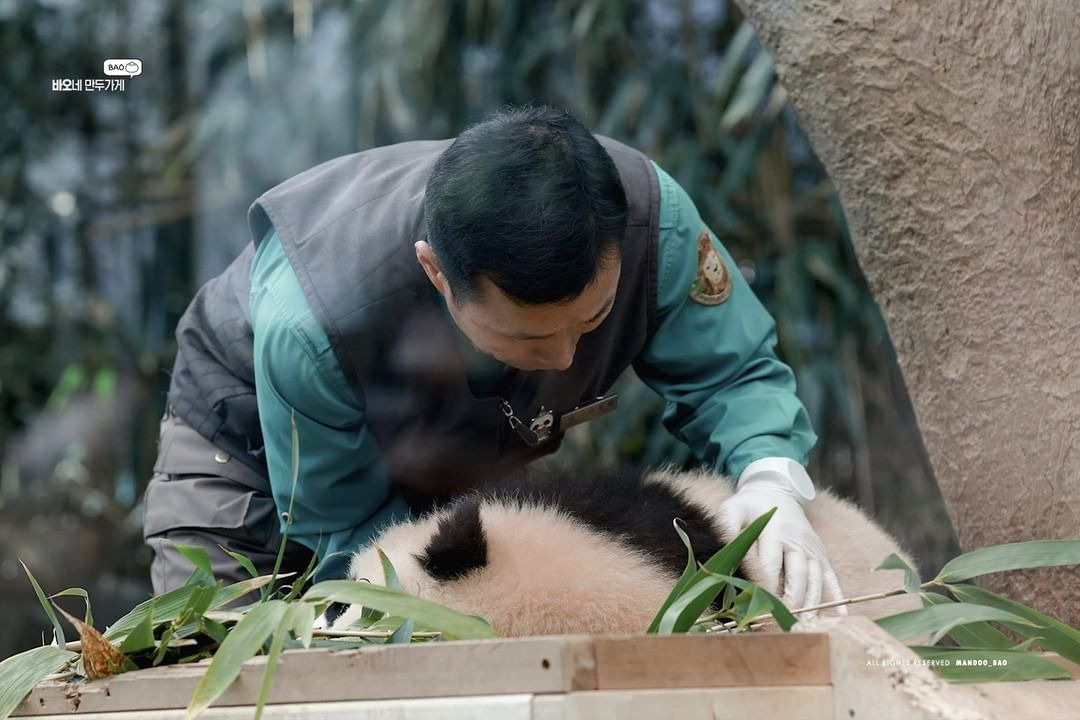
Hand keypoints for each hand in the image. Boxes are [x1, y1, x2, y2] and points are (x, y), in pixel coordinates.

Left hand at [718, 458, 844, 615]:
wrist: (777, 492)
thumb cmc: (749, 507)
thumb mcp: (733, 510)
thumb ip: (727, 528)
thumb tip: (724, 552)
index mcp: (774, 530)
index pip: (771, 564)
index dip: (766, 586)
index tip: (760, 608)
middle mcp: (797, 541)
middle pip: (797, 575)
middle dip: (792, 600)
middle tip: (785, 623)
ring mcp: (812, 549)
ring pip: (815, 579)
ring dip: (813, 603)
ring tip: (807, 625)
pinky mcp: (820, 555)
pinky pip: (831, 577)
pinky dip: (836, 596)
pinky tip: (841, 615)